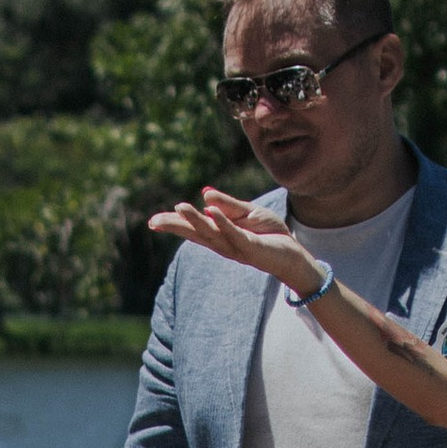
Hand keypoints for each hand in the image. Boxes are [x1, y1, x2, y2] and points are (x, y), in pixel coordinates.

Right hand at [147, 187, 326, 303]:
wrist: (293, 253)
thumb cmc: (270, 234)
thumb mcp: (248, 213)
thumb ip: (227, 205)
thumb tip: (204, 194)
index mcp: (220, 235)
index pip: (193, 228)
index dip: (174, 224)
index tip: (152, 222)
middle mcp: (223, 244)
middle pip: (195, 233)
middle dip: (175, 226)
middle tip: (153, 222)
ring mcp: (235, 247)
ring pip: (211, 232)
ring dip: (195, 220)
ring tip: (178, 207)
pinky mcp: (250, 247)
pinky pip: (234, 233)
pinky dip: (222, 222)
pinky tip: (210, 212)